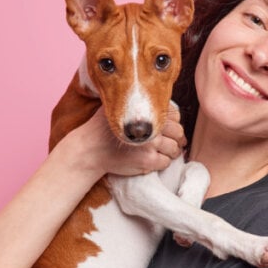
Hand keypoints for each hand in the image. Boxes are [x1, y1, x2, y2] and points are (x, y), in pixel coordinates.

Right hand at [71, 106, 185, 177]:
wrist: (90, 149)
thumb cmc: (102, 128)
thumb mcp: (119, 108)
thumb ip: (138, 107)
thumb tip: (157, 104)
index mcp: (146, 112)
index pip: (174, 115)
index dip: (174, 122)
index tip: (169, 129)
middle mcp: (151, 127)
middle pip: (178, 132)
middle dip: (176, 138)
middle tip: (170, 142)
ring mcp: (151, 145)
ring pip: (174, 149)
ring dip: (171, 152)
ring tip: (163, 152)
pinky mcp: (148, 161)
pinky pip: (166, 162)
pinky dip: (162, 162)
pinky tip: (153, 160)